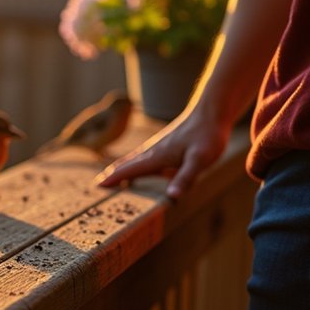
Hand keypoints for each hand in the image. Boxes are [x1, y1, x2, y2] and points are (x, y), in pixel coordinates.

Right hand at [95, 108, 229, 199]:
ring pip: (134, 159)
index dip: (114, 179)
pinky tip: (138, 164)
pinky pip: (144, 156)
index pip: (130, 170)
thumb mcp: (200, 160)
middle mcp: (153, 151)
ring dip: (122, 168)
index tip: (97, 186)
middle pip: (127, 164)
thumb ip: (185, 178)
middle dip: (112, 174)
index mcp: (157, 157)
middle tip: (98, 184)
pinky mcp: (165, 144)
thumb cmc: (207, 136)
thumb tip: (172, 197)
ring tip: (111, 177)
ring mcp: (158, 147)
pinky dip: (134, 163)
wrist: (211, 112)